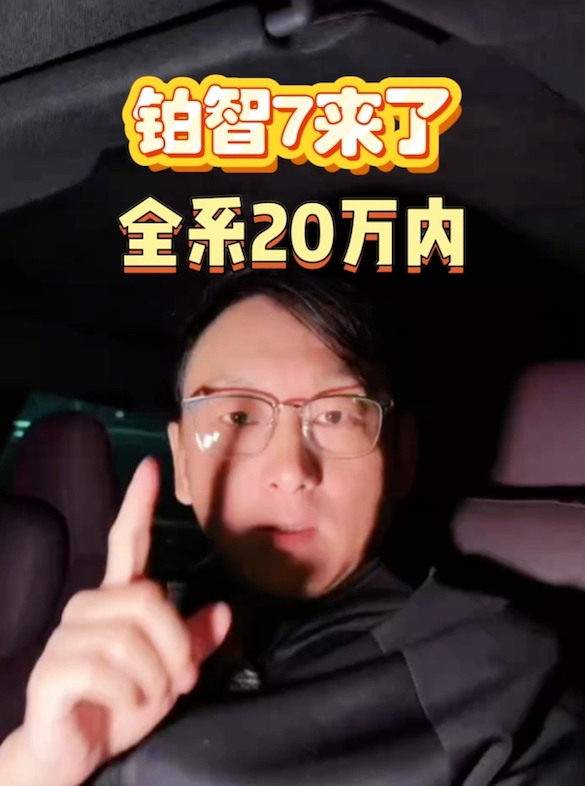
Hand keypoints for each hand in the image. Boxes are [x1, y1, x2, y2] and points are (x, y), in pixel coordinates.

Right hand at [4, 458, 230, 785]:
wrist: (72, 753)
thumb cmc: (121, 704)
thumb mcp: (170, 673)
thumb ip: (195, 641)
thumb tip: (226, 610)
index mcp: (116, 600)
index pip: (126, 541)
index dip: (138, 504)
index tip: (151, 466)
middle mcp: (88, 607)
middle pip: (150, 599)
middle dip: (177, 645)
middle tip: (181, 680)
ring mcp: (66, 637)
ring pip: (132, 638)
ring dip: (155, 677)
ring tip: (149, 696)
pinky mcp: (53, 670)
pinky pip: (108, 670)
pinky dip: (130, 695)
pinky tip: (124, 704)